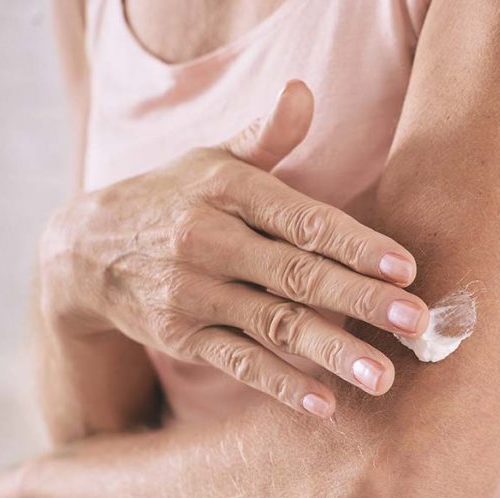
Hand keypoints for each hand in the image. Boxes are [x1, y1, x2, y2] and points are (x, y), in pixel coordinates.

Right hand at [38, 80, 428, 417]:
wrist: (84, 250)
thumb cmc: (173, 197)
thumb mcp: (212, 158)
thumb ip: (267, 135)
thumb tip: (304, 91)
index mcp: (229, 190)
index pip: (304, 220)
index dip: (357, 245)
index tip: (406, 269)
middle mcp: (210, 241)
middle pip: (299, 275)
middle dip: (361, 300)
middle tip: (415, 323)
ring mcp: (194, 293)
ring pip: (276, 325)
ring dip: (333, 352)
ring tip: (383, 377)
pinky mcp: (182, 336)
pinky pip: (240, 364)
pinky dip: (282, 385)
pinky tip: (324, 405)